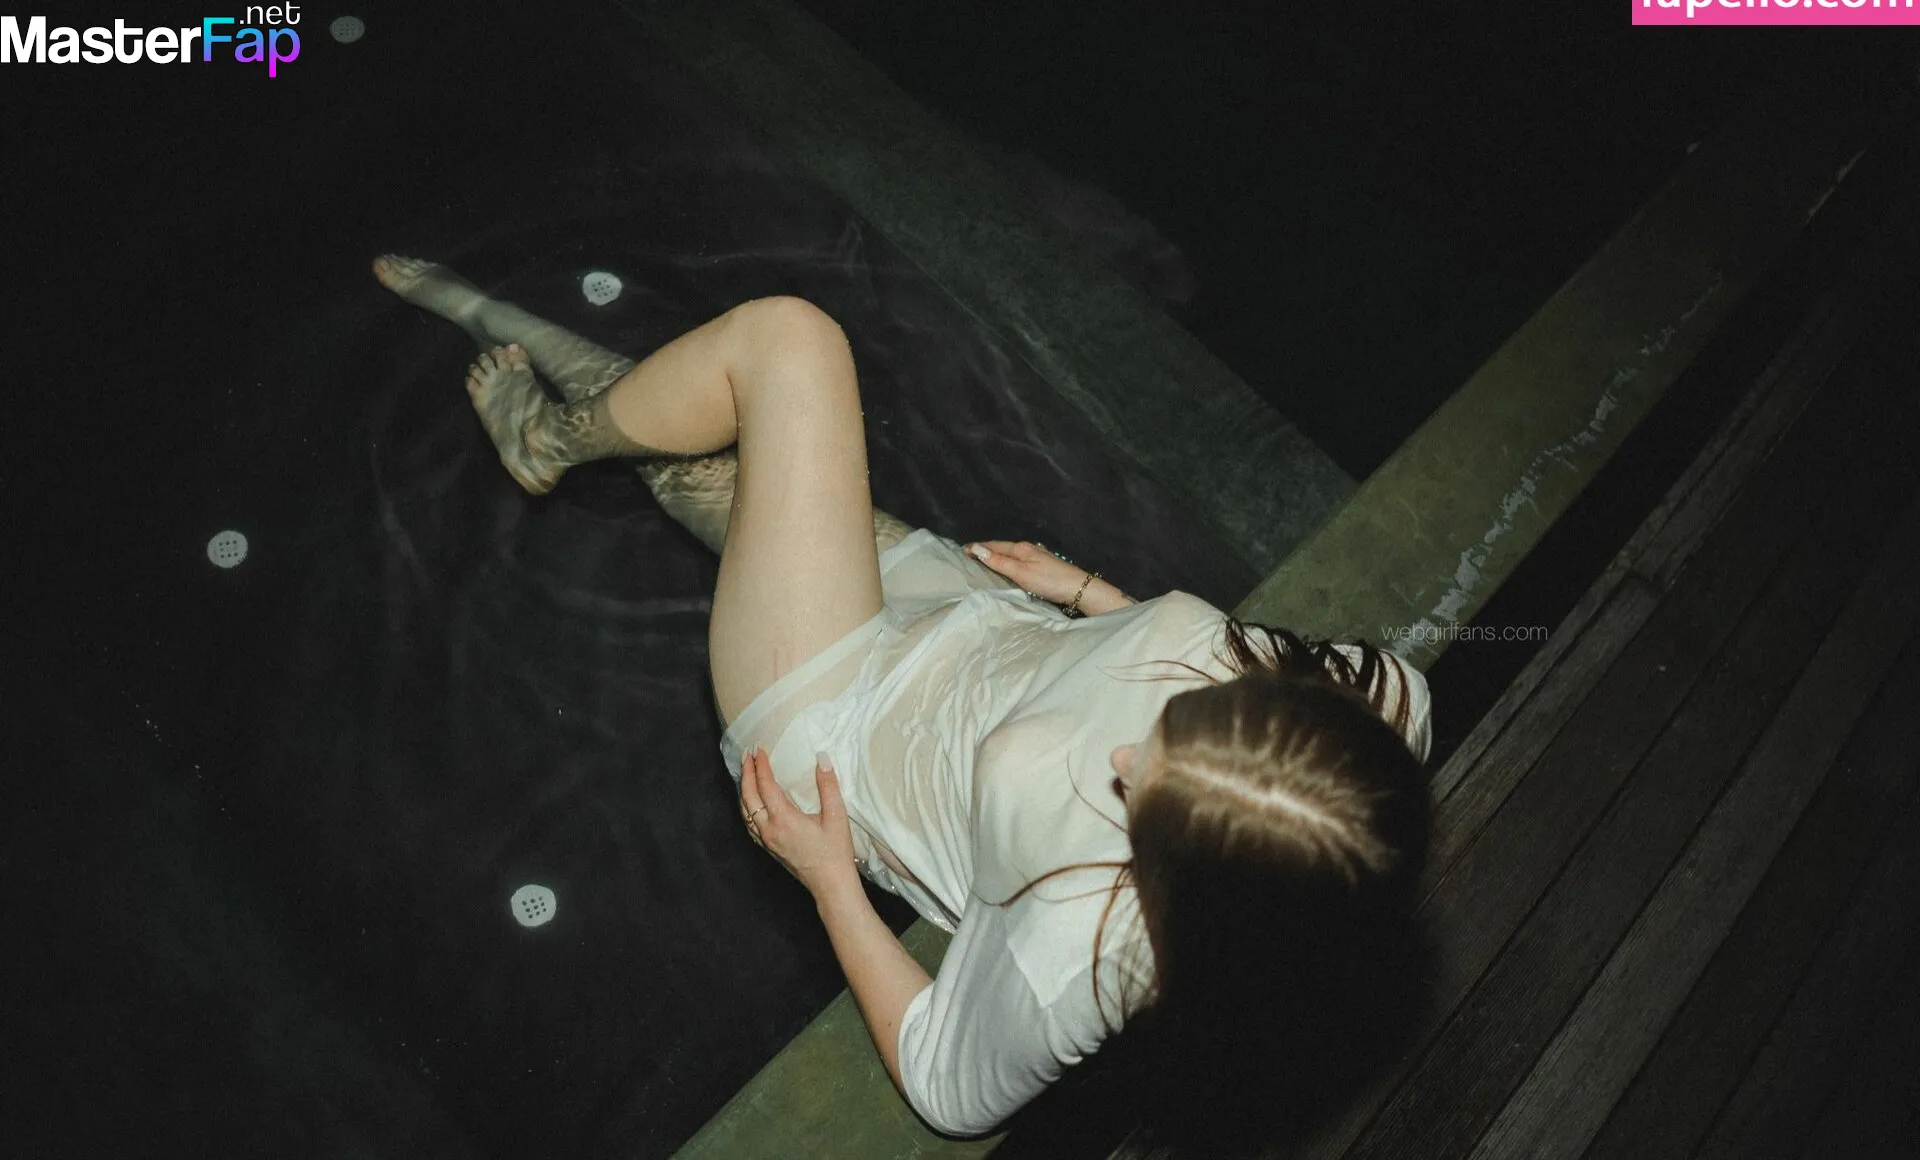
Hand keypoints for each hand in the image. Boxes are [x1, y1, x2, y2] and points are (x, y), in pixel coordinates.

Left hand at [740, 747, 859, 897]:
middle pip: (748, 796)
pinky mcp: (769, 848)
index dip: (761, 766)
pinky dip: (746, 808)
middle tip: (747, 755)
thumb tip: (822, 759)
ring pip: (744, 811)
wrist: (831, 884)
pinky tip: (751, 803)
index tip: (759, 750)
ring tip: (746, 774)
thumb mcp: (836, 816)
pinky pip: (749, 824)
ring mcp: (767, 840)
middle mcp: (769, 829)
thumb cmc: (835, 852)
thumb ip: (828, 785)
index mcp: (784, 819)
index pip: (765, 786)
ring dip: (744, 790)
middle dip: (746, 773)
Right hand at [964, 540, 1091, 604]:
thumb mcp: (1020, 572)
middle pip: (1002, 548)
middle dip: (985, 550)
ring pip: (1010, 555)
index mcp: (1021, 548)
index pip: (994, 545)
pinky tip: (1006, 568)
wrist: (1078, 588)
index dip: (978, 548)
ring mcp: (1037, 557)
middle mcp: (1028, 549)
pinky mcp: (1043, 566)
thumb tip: (977, 549)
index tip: (962, 550)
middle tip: (969, 556)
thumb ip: (999, 562)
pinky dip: (1007, 563)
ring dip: (996, 557)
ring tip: (983, 562)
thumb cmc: (1048, 581)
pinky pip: (1018, 561)